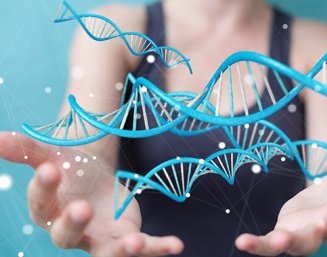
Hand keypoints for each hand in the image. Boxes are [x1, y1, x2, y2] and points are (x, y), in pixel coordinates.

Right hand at [0, 133, 183, 256]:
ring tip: (133, 242)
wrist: (95, 177)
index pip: (40, 203)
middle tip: (82, 208)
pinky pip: (144, 247)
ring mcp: (100, 238)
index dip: (43, 187)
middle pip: (66, 235)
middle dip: (73, 224)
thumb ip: (28, 149)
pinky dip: (158, 247)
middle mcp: (72, 230)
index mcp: (48, 209)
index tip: (50, 168)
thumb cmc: (70, 167)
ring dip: (120, 250)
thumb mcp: (53, 154)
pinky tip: (176, 245)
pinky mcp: (125, 237)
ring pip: (106, 253)